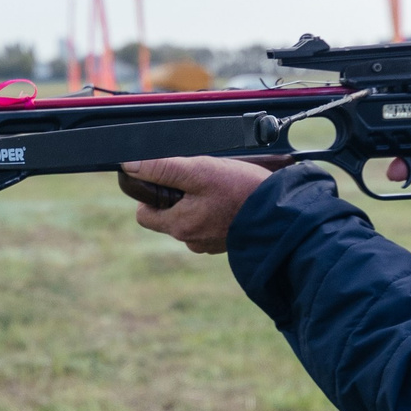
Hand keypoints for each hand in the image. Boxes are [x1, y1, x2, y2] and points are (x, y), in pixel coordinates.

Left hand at [122, 156, 273, 254]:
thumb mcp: (198, 170)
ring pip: (191, 221)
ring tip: (220, 189)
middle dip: (178, 198)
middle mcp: (191, 241)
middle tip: (200, 181)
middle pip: (168, 216)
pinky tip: (232, 201)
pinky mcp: (228, 242)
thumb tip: (129, 166)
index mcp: (178, 226)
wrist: (281, 214)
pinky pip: (212, 225)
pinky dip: (217, 213)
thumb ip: (162, 168)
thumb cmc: (240, 192)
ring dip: (199, 204)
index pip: (144, 213)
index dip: (151, 194)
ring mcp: (210, 244)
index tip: (170, 181)